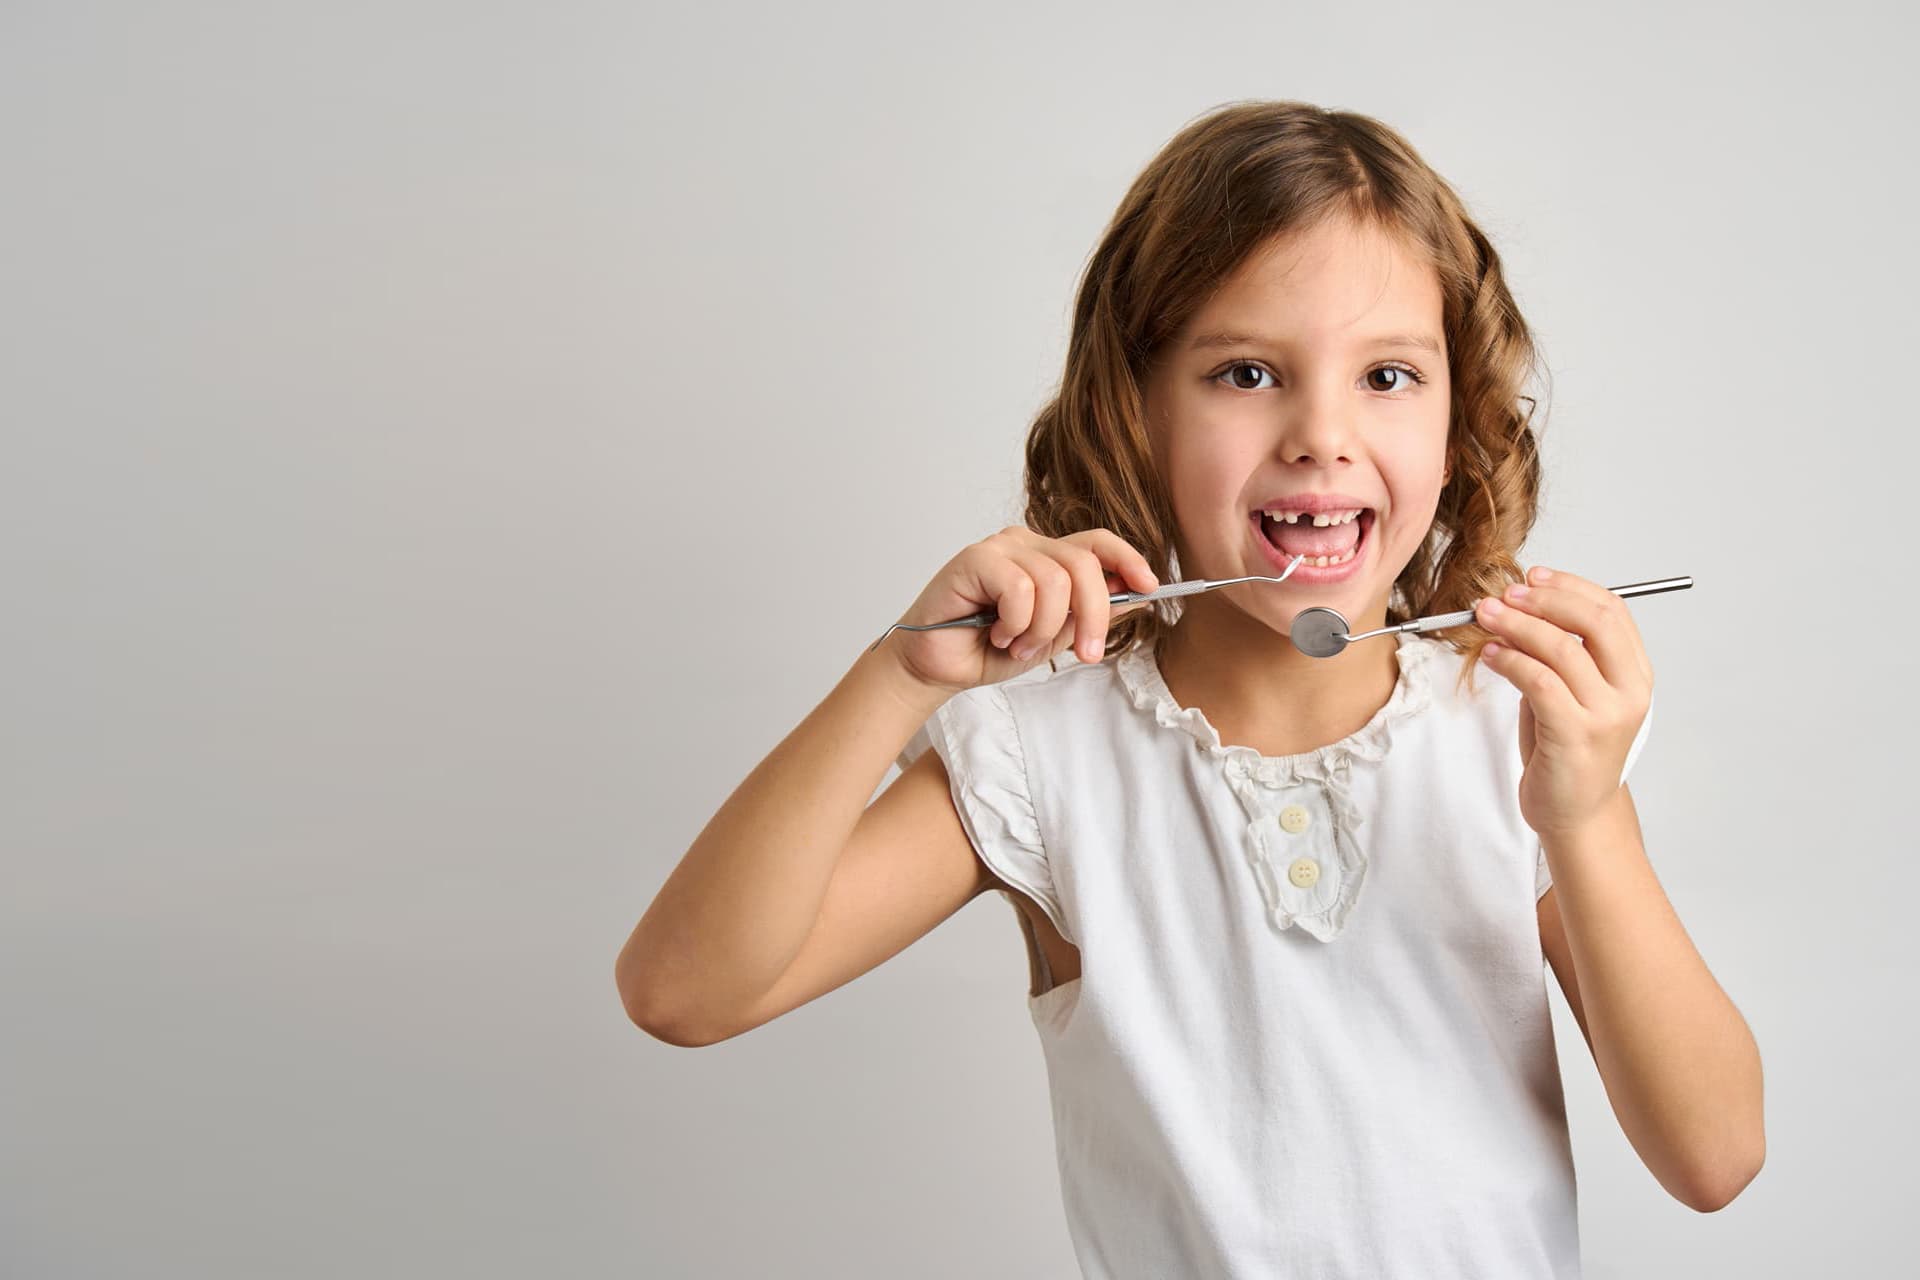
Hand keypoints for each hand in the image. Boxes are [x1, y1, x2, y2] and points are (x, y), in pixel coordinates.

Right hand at [885, 526, 1159, 695]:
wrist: (939, 669)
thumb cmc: (988, 650)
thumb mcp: (1053, 638)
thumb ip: (1088, 615)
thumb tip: (1136, 596)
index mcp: (1048, 558)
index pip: (1098, 543)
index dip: (1128, 559)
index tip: (1151, 586)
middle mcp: (1027, 545)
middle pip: (1085, 564)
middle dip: (1093, 614)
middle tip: (1085, 655)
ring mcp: (1000, 548)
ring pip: (1054, 581)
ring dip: (1042, 628)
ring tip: (1019, 646)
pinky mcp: (975, 558)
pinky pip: (1020, 588)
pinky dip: (1016, 623)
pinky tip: (997, 633)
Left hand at [1474, 566, 1654, 838]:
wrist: (1574, 813)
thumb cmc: (1567, 750)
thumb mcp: (1571, 692)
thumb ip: (1559, 654)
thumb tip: (1519, 608)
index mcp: (1636, 674)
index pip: (1612, 611)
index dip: (1570, 586)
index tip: (1533, 576)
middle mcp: (1630, 691)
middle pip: (1594, 622)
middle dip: (1544, 599)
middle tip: (1505, 593)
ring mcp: (1607, 714)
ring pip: (1561, 649)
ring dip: (1517, 625)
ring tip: (1485, 616)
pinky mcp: (1576, 735)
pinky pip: (1539, 681)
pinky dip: (1510, 660)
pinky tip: (1490, 654)